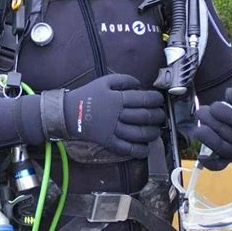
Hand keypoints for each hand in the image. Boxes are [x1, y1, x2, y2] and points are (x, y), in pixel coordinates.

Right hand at [41, 74, 165, 158]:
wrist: (70, 113)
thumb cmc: (88, 95)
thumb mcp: (104, 81)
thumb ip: (124, 80)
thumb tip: (140, 85)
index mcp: (117, 98)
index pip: (143, 99)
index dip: (155, 100)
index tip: (159, 100)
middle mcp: (118, 115)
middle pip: (144, 116)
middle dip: (158, 116)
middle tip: (161, 115)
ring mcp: (114, 130)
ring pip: (139, 134)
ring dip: (152, 133)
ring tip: (157, 131)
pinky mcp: (109, 142)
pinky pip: (128, 149)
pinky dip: (140, 150)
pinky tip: (146, 148)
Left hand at [194, 88, 231, 169]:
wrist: (230, 113)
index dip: (228, 116)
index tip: (214, 107)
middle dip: (213, 122)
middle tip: (201, 111)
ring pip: (223, 149)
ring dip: (208, 137)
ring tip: (198, 125)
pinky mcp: (224, 157)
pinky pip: (220, 165)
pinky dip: (210, 163)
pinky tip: (201, 157)